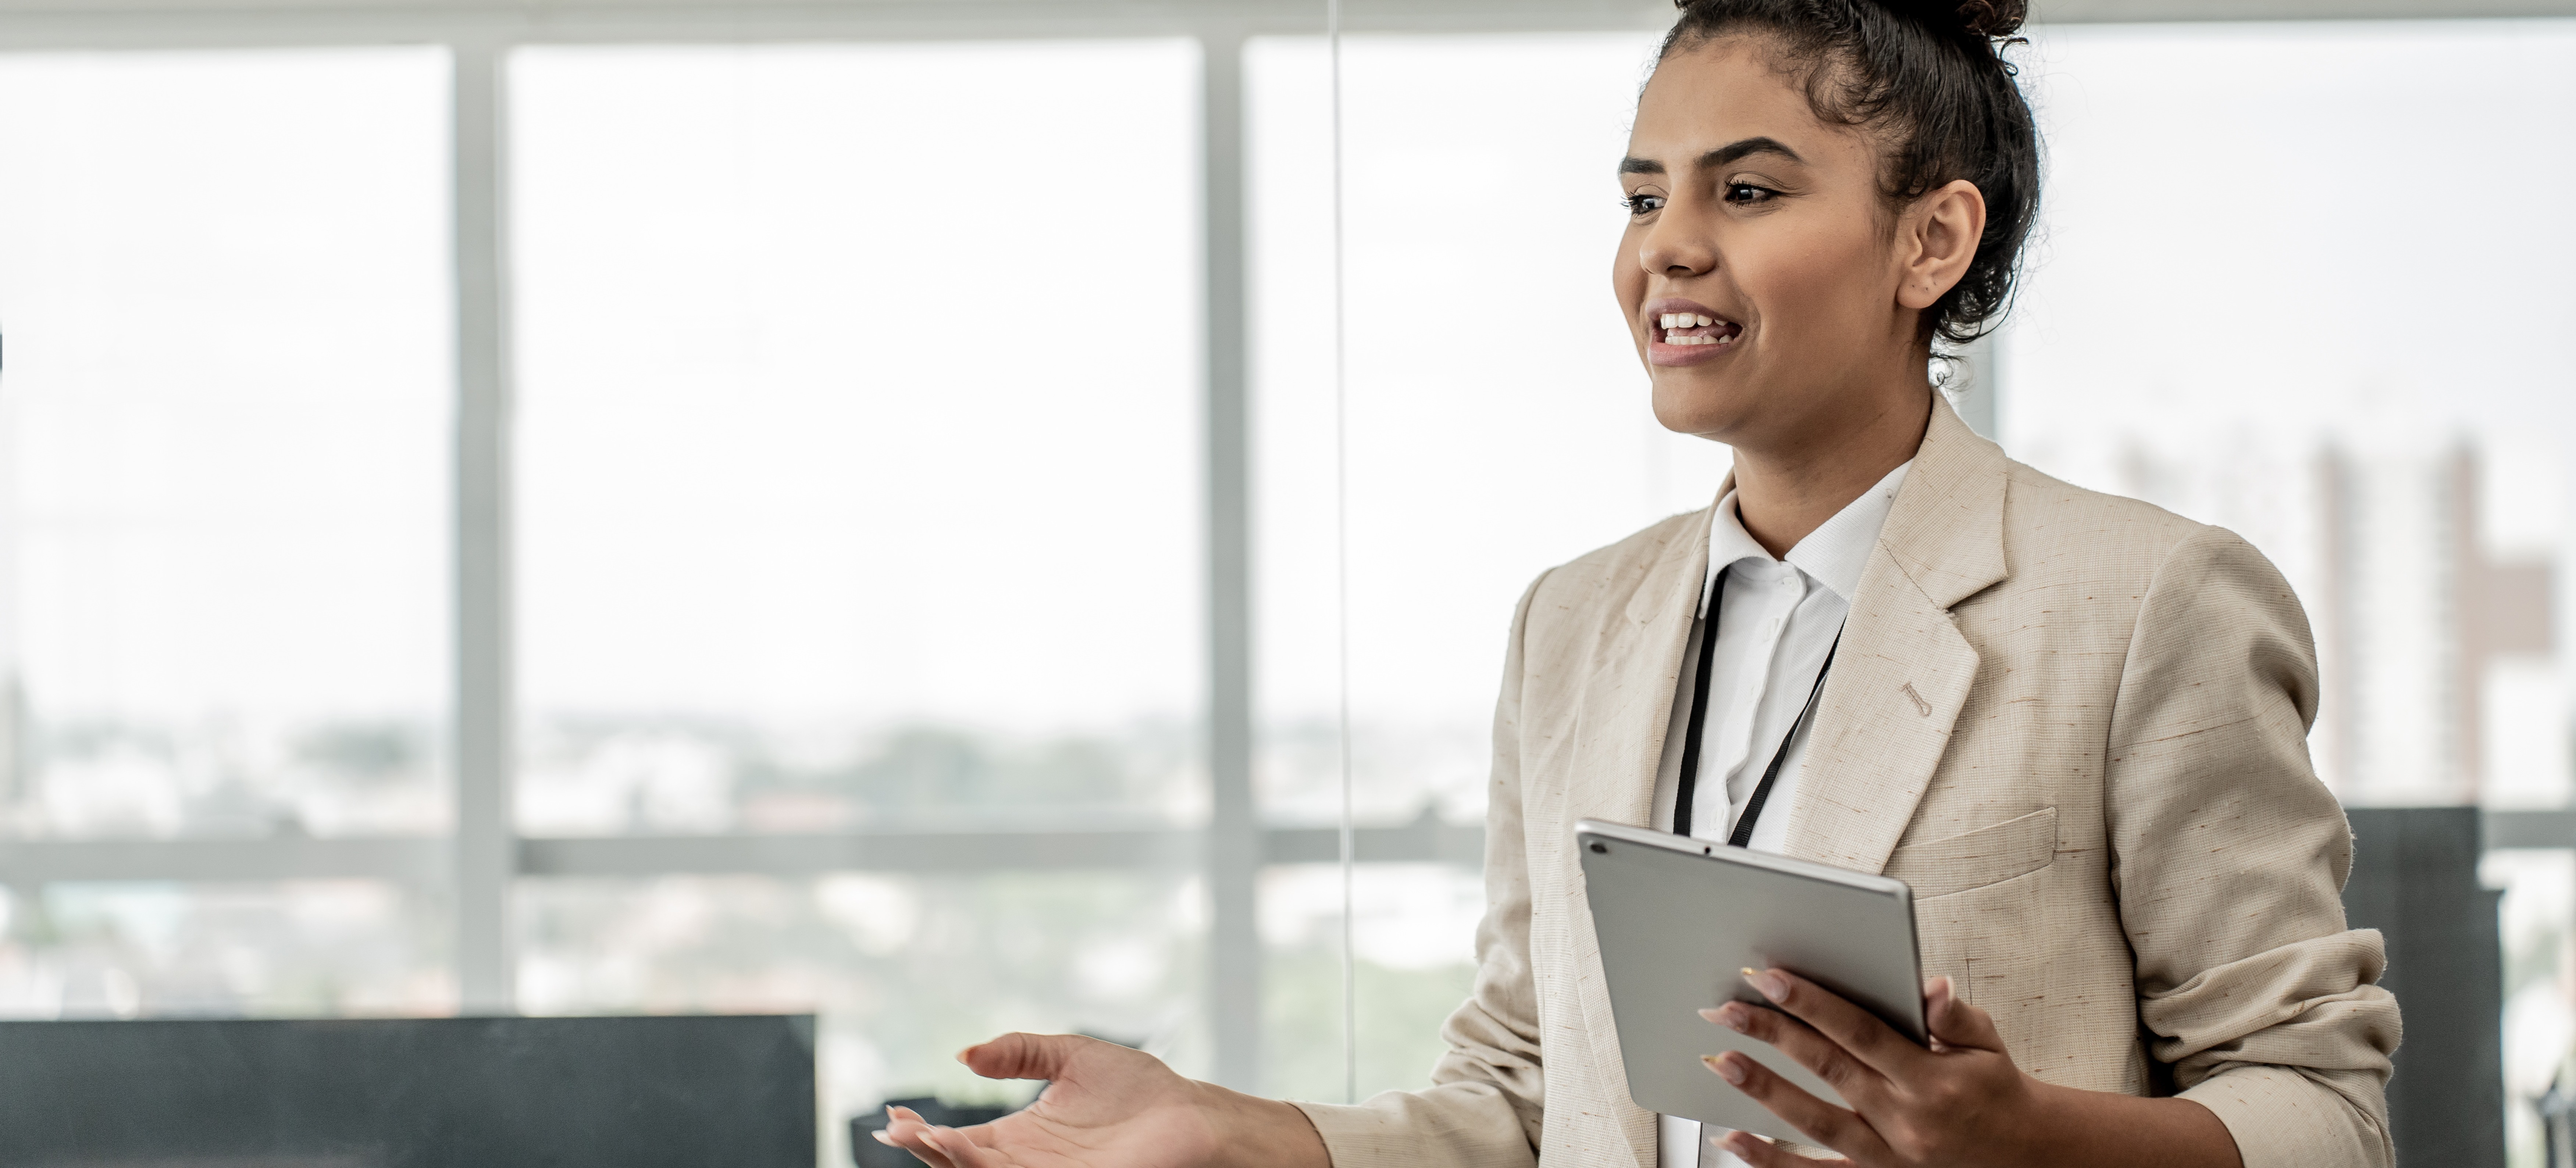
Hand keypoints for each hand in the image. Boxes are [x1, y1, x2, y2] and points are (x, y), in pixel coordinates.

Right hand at [876, 1033, 1328, 1167]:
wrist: (1191, 1114)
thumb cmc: (1139, 1089)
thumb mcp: (1069, 1055)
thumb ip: (1019, 1051)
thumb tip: (965, 1054)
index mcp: (1018, 1140)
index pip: (957, 1144)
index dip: (922, 1133)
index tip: (893, 1114)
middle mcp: (1026, 1166)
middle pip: (960, 1167)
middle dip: (926, 1150)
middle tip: (898, 1128)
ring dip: (951, 1162)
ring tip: (928, 1138)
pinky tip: (969, 1155)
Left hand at [1699, 971, 2240, 1167]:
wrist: (2026, 1154)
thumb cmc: (1995, 1088)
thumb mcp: (1987, 1043)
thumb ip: (1955, 1014)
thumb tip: (1928, 986)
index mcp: (1929, 1077)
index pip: (1859, 1031)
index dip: (1811, 1002)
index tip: (1767, 977)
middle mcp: (1904, 1118)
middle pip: (1826, 1069)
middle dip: (1771, 1035)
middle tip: (1723, 1008)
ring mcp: (1886, 1155)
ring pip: (1813, 1121)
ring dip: (1762, 1091)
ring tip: (1718, 1063)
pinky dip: (1770, 1160)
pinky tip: (1732, 1140)